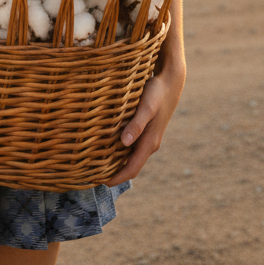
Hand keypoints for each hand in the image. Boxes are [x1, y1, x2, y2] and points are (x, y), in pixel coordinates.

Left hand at [107, 65, 184, 183]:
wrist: (170, 83)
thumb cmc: (157, 93)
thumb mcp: (146, 107)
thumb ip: (137, 125)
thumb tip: (124, 143)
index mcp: (149, 143)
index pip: (132, 169)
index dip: (117, 178)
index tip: (100, 181)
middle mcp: (149, 144)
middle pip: (131, 166)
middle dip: (114, 173)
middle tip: (93, 174)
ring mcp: (148, 138)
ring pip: (130, 156)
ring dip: (116, 162)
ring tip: (96, 162)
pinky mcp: (145, 130)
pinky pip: (131, 146)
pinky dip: (119, 150)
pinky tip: (107, 144)